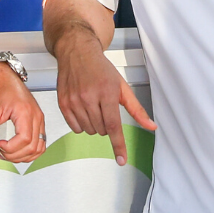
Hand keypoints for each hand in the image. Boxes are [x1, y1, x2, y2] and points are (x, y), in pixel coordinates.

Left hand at [0, 65, 46, 162]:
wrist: (1, 77)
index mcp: (25, 112)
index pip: (24, 140)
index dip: (10, 148)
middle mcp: (36, 115)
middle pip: (33, 146)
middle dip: (14, 155)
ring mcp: (39, 118)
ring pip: (39, 147)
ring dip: (23, 156)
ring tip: (7, 153)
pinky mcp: (38, 120)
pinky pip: (40, 142)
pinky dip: (31, 151)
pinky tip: (18, 151)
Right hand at [55, 36, 155, 164]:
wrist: (77, 52)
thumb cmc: (101, 68)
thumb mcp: (122, 86)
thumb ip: (137, 109)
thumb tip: (150, 126)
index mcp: (107, 92)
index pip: (114, 125)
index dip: (118, 145)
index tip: (121, 160)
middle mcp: (89, 97)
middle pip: (102, 130)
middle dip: (106, 124)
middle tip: (104, 107)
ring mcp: (74, 101)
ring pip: (89, 130)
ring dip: (94, 124)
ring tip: (93, 105)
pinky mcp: (63, 103)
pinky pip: (75, 128)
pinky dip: (81, 124)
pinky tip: (83, 108)